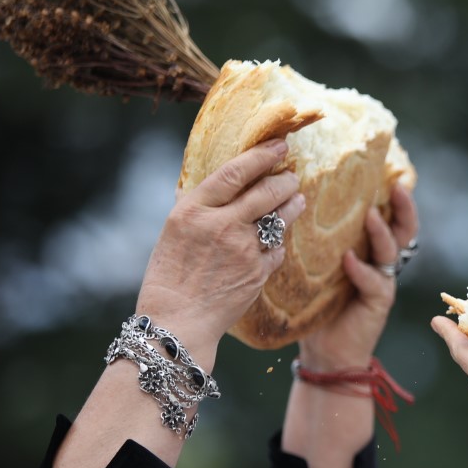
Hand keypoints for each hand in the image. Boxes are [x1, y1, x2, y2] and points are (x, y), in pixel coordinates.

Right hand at [135, 138, 304, 354]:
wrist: (178, 321)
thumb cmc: (170, 276)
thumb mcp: (174, 232)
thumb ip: (198, 206)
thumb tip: (219, 182)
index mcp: (193, 210)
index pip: (234, 172)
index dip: (261, 155)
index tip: (278, 146)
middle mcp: (220, 225)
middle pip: (266, 191)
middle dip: (285, 179)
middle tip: (292, 175)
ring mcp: (243, 249)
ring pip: (280, 218)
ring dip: (293, 204)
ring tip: (297, 197)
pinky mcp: (259, 272)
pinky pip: (278, 248)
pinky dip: (279, 242)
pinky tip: (278, 237)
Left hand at [297, 185, 418, 369]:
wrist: (326, 352)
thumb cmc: (317, 306)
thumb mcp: (318, 267)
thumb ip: (318, 242)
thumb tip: (293, 201)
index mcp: (370, 251)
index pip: (389, 219)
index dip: (395, 199)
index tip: (390, 174)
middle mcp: (382, 264)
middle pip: (404, 230)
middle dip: (404, 208)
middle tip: (398, 187)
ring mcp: (383, 283)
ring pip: (391, 252)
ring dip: (380, 233)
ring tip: (369, 216)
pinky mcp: (378, 303)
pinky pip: (373, 282)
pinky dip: (361, 270)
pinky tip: (348, 260)